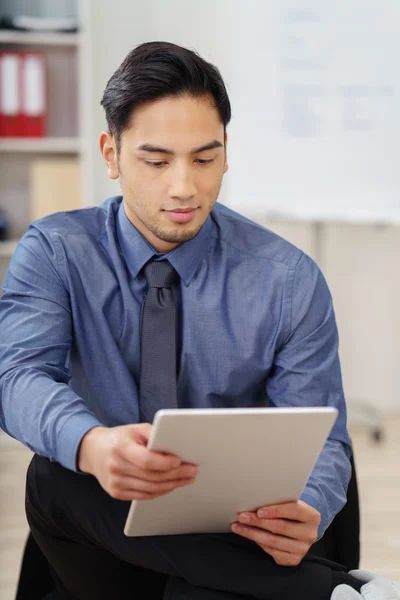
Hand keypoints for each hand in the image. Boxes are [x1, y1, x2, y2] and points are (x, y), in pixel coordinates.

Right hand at [78, 424, 196, 500]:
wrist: (93, 451)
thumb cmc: (119, 438)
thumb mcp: (135, 428)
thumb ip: (153, 434)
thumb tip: (175, 443)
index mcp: (121, 448)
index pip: (146, 461)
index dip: (165, 463)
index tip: (181, 461)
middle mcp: (116, 467)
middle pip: (151, 477)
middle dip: (175, 475)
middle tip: (192, 471)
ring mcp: (115, 483)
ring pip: (150, 489)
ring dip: (172, 485)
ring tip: (186, 479)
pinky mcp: (117, 493)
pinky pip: (143, 496)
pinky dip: (160, 491)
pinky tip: (171, 485)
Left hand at [231, 500, 319, 565]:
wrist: (300, 526)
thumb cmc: (290, 511)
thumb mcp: (290, 503)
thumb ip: (278, 501)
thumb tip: (254, 500)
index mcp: (312, 516)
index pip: (294, 510)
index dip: (276, 510)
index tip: (259, 510)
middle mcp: (310, 534)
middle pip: (281, 527)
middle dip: (258, 522)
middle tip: (242, 517)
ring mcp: (303, 549)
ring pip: (273, 542)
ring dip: (252, 534)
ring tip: (238, 527)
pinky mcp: (294, 560)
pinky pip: (272, 552)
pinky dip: (259, 543)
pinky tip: (249, 535)